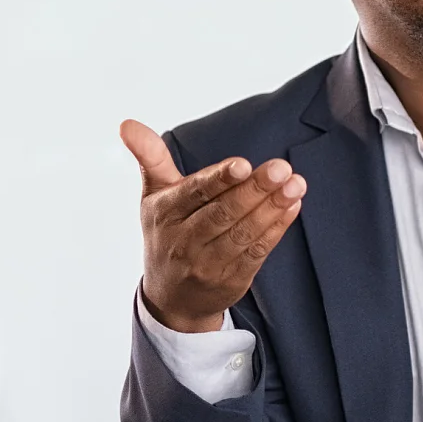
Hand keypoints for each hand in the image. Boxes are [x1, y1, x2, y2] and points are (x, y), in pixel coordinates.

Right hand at [122, 119, 305, 333]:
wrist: (171, 298)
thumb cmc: (167, 232)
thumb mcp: (154, 195)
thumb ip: (151, 157)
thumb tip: (127, 123)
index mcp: (165, 213)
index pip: (195, 193)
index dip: (219, 179)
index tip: (243, 164)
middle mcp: (184, 240)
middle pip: (223, 212)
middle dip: (255, 190)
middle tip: (281, 169)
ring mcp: (209, 263)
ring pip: (244, 233)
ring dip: (273, 208)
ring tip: (295, 184)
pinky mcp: (232, 278)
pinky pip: (257, 251)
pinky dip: (277, 228)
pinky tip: (292, 206)